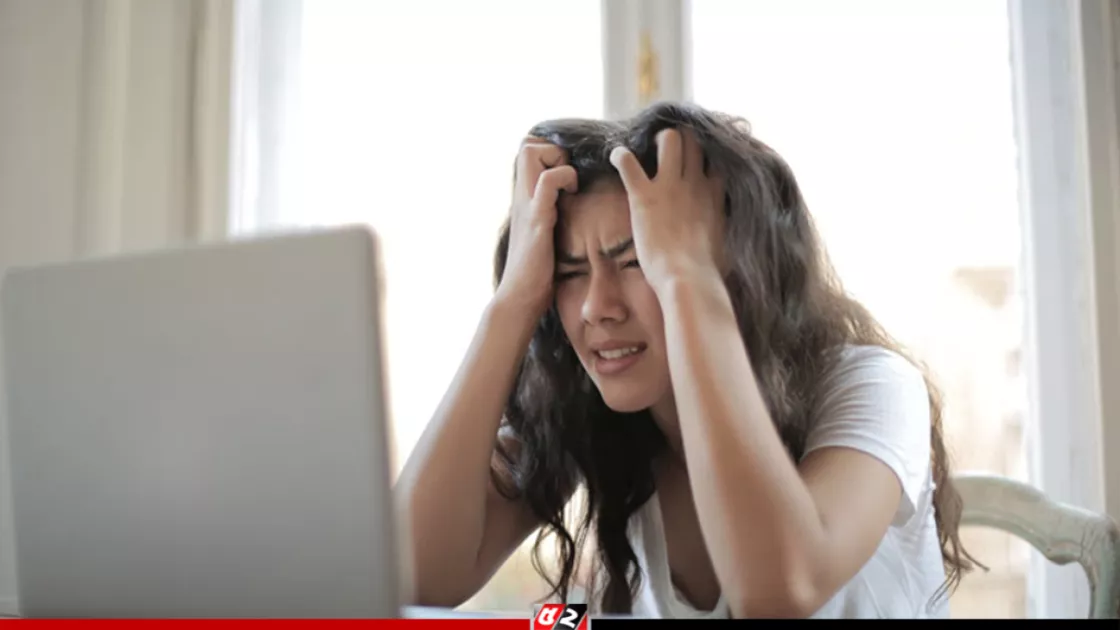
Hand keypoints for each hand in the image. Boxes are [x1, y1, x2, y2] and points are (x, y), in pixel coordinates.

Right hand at [494, 137, 577, 319]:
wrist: (520, 298)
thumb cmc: (536, 273)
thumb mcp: (544, 235)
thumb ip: (550, 215)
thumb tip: (571, 209)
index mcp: (524, 199)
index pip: (528, 150)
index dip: (550, 151)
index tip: (568, 172)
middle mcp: (521, 196)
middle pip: (527, 144)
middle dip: (553, 149)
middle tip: (569, 175)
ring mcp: (527, 205)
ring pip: (531, 153)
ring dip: (557, 160)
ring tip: (570, 185)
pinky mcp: (536, 219)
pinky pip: (547, 182)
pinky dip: (563, 178)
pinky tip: (571, 195)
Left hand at [609, 127, 724, 294]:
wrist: (688, 279)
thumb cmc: (708, 272)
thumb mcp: (727, 244)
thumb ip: (724, 229)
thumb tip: (725, 238)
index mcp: (715, 195)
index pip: (716, 159)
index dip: (706, 154)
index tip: (696, 159)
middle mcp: (695, 183)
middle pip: (694, 140)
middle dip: (682, 139)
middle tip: (668, 149)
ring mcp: (670, 186)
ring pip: (669, 139)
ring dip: (657, 141)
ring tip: (647, 149)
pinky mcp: (644, 196)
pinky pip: (628, 162)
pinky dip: (620, 156)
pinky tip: (616, 157)